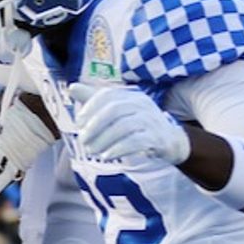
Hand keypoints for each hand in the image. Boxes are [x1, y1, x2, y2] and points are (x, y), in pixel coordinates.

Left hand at [73, 83, 189, 164]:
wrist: (170, 141)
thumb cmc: (138, 124)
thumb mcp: (118, 111)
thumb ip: (95, 99)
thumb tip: (72, 87)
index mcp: (131, 95)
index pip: (107, 95)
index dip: (90, 107)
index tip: (78, 122)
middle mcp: (142, 104)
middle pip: (115, 110)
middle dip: (95, 125)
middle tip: (82, 140)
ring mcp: (151, 120)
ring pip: (124, 126)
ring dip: (104, 140)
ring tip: (92, 151)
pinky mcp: (157, 138)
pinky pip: (136, 142)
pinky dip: (118, 149)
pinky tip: (107, 156)